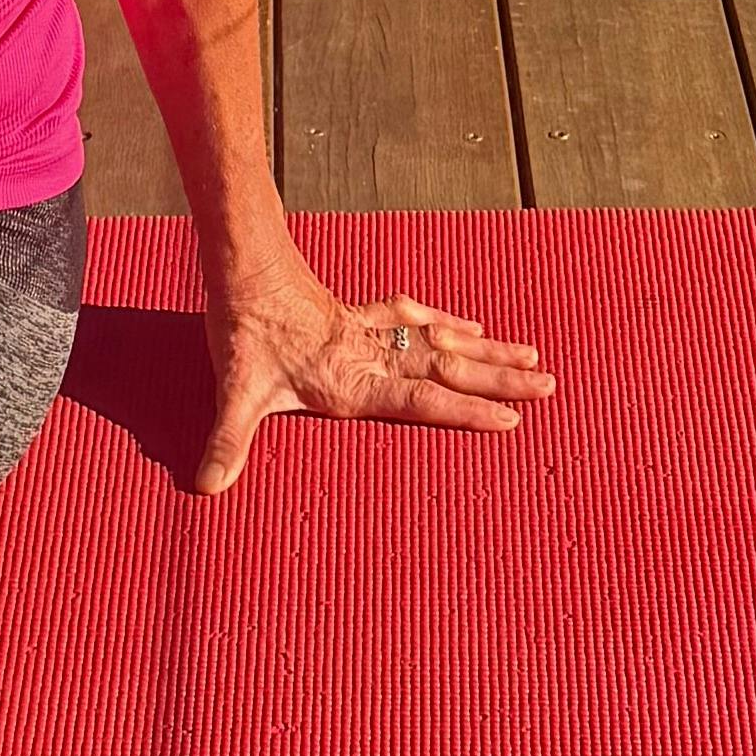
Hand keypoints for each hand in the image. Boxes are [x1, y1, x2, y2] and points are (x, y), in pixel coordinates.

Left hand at [196, 242, 552, 492]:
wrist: (243, 268)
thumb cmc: (242, 331)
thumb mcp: (233, 391)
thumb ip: (227, 441)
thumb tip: (205, 487)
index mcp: (353, 381)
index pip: (423, 399)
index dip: (467, 411)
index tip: (512, 419)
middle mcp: (373, 356)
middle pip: (449, 367)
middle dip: (500, 379)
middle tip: (549, 384)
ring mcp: (371, 332)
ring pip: (442, 341)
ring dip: (487, 351)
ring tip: (532, 356)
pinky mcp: (361, 313)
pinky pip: (416, 317)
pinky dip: (447, 321)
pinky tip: (472, 326)